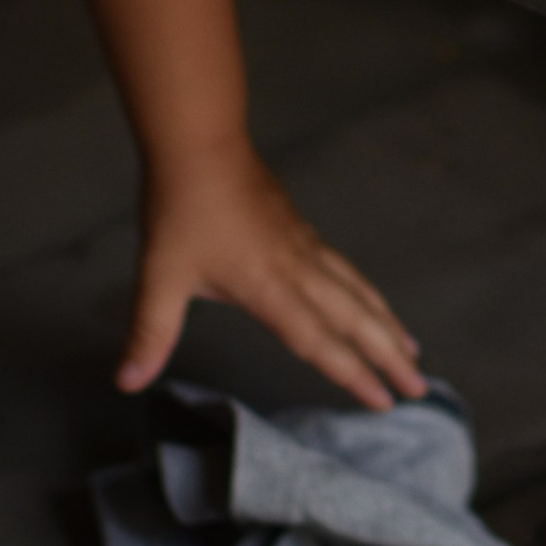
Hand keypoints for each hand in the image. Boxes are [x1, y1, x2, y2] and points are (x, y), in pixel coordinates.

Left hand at [121, 146, 425, 411]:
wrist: (199, 143)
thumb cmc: (180, 209)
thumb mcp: (159, 277)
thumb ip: (149, 333)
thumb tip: (125, 382)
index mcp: (269, 287)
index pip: (320, 342)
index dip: (353, 375)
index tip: (384, 403)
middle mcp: (298, 270)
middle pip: (356, 318)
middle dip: (390, 355)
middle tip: (420, 386)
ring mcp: (304, 246)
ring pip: (358, 291)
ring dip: (386, 323)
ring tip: (412, 348)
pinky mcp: (300, 229)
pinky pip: (345, 270)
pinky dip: (367, 294)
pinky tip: (369, 302)